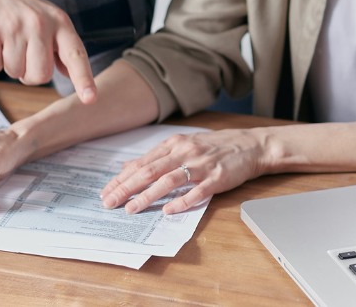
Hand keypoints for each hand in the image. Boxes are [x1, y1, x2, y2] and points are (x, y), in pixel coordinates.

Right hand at [0, 0, 95, 102]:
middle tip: (21, 51)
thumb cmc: (15, 7)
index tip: (90, 98)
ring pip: (15, 73)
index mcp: (59, 21)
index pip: (75, 54)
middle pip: (41, 75)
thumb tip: (71, 72)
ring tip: (5, 40)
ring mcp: (14, 28)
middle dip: (29, 72)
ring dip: (8, 64)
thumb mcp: (45, 18)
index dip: (83, 78)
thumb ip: (59, 45)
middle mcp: (40, 23)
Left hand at [100, 128, 271, 214]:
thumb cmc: (214, 146)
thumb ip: (156, 157)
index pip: (142, 163)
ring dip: (148, 195)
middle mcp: (184, 151)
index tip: (106, 191)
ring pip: (169, 180)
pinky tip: (168, 211)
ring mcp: (201, 164)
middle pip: (150, 171)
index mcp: (174, 144)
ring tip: (132, 209)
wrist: (250, 144)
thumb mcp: (183, 145)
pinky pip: (197, 191)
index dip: (122, 178)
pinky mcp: (217, 177)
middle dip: (127, 188)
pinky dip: (182, 201)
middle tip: (109, 202)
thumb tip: (128, 167)